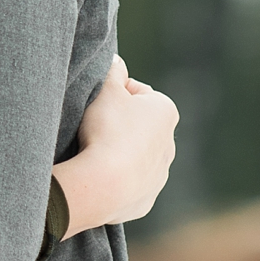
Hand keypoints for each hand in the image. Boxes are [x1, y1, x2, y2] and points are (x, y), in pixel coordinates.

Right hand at [52, 56, 176, 233]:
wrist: (104, 185)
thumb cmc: (107, 130)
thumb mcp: (105, 88)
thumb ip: (112, 68)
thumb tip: (115, 60)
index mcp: (165, 112)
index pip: (136, 92)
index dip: (111, 94)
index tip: (95, 102)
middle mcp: (170, 144)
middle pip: (137, 126)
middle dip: (117, 125)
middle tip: (90, 127)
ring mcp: (159, 175)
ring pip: (134, 157)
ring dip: (116, 153)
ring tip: (91, 153)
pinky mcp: (146, 200)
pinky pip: (128, 185)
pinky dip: (114, 180)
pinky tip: (98, 176)